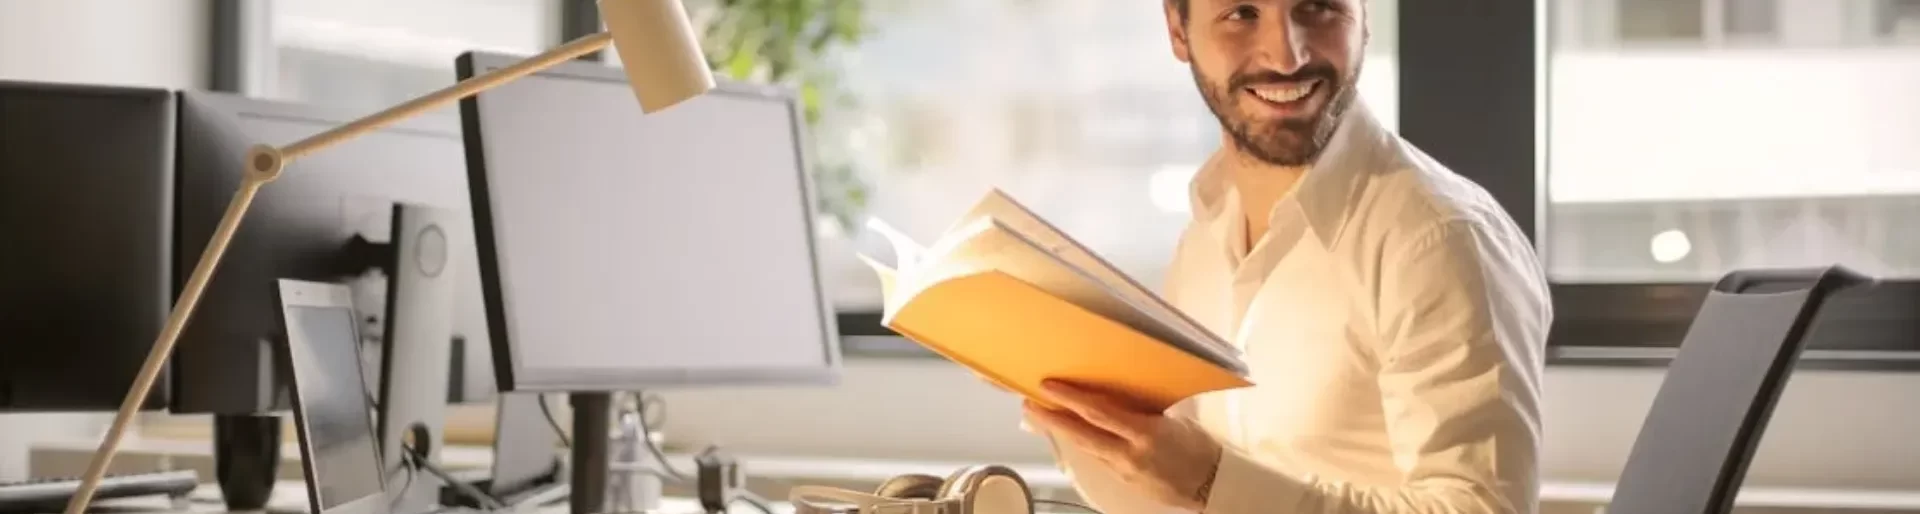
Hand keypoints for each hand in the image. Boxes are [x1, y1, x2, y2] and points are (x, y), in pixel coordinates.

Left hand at [1023, 380, 1222, 510]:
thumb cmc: (1200, 447)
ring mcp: (1124, 471)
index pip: (1099, 412)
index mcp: (1146, 432)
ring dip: (1062, 431)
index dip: (1071, 398)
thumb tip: (1116, 392)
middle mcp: (1130, 454)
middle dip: (1052, 419)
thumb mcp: (1174, 420)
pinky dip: (1083, 444)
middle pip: (1082, 434)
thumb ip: (1143, 409)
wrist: (1214, 486)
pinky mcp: (1124, 482)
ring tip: (1041, 415)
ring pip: (1086, 448)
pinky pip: (1099, 458)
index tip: (1049, 386)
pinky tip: (1071, 434)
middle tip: (1028, 404)